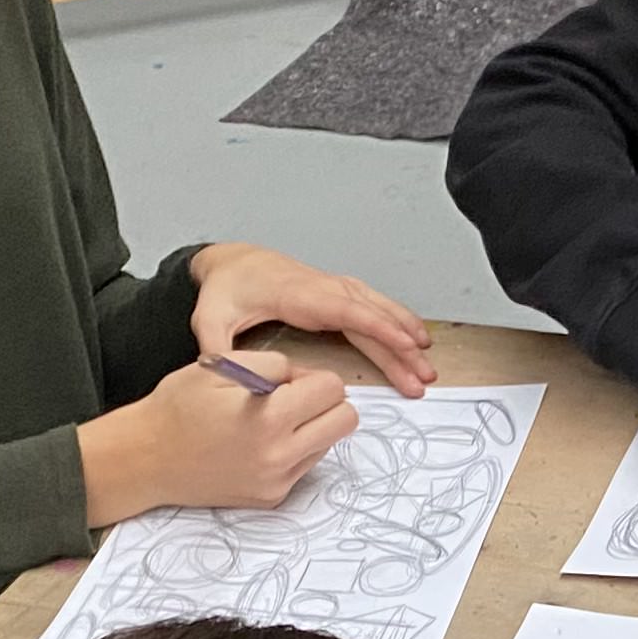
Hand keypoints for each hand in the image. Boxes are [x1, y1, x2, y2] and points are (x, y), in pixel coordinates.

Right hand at [83, 354, 355, 525]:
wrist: (144, 459)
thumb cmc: (177, 406)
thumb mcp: (222, 364)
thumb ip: (274, 365)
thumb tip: (306, 378)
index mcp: (269, 417)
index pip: (333, 388)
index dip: (312, 376)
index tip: (287, 380)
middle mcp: (280, 456)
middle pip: (346, 421)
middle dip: (326, 403)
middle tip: (292, 398)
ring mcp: (277, 482)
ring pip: (328, 444)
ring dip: (310, 427)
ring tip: (268, 421)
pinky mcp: (271, 498)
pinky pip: (305, 466)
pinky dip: (293, 450)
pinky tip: (257, 444)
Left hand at [191, 241, 434, 390]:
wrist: (234, 263)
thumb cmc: (226, 290)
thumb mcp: (210, 318)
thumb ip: (215, 346)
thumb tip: (223, 373)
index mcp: (299, 295)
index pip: (348, 310)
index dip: (380, 328)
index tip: (406, 346)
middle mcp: (324, 289)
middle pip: (372, 315)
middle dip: (401, 345)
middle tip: (423, 374)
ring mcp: (335, 289)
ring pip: (379, 310)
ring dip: (405, 334)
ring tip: (427, 361)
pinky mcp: (338, 294)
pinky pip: (374, 307)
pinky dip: (398, 320)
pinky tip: (415, 336)